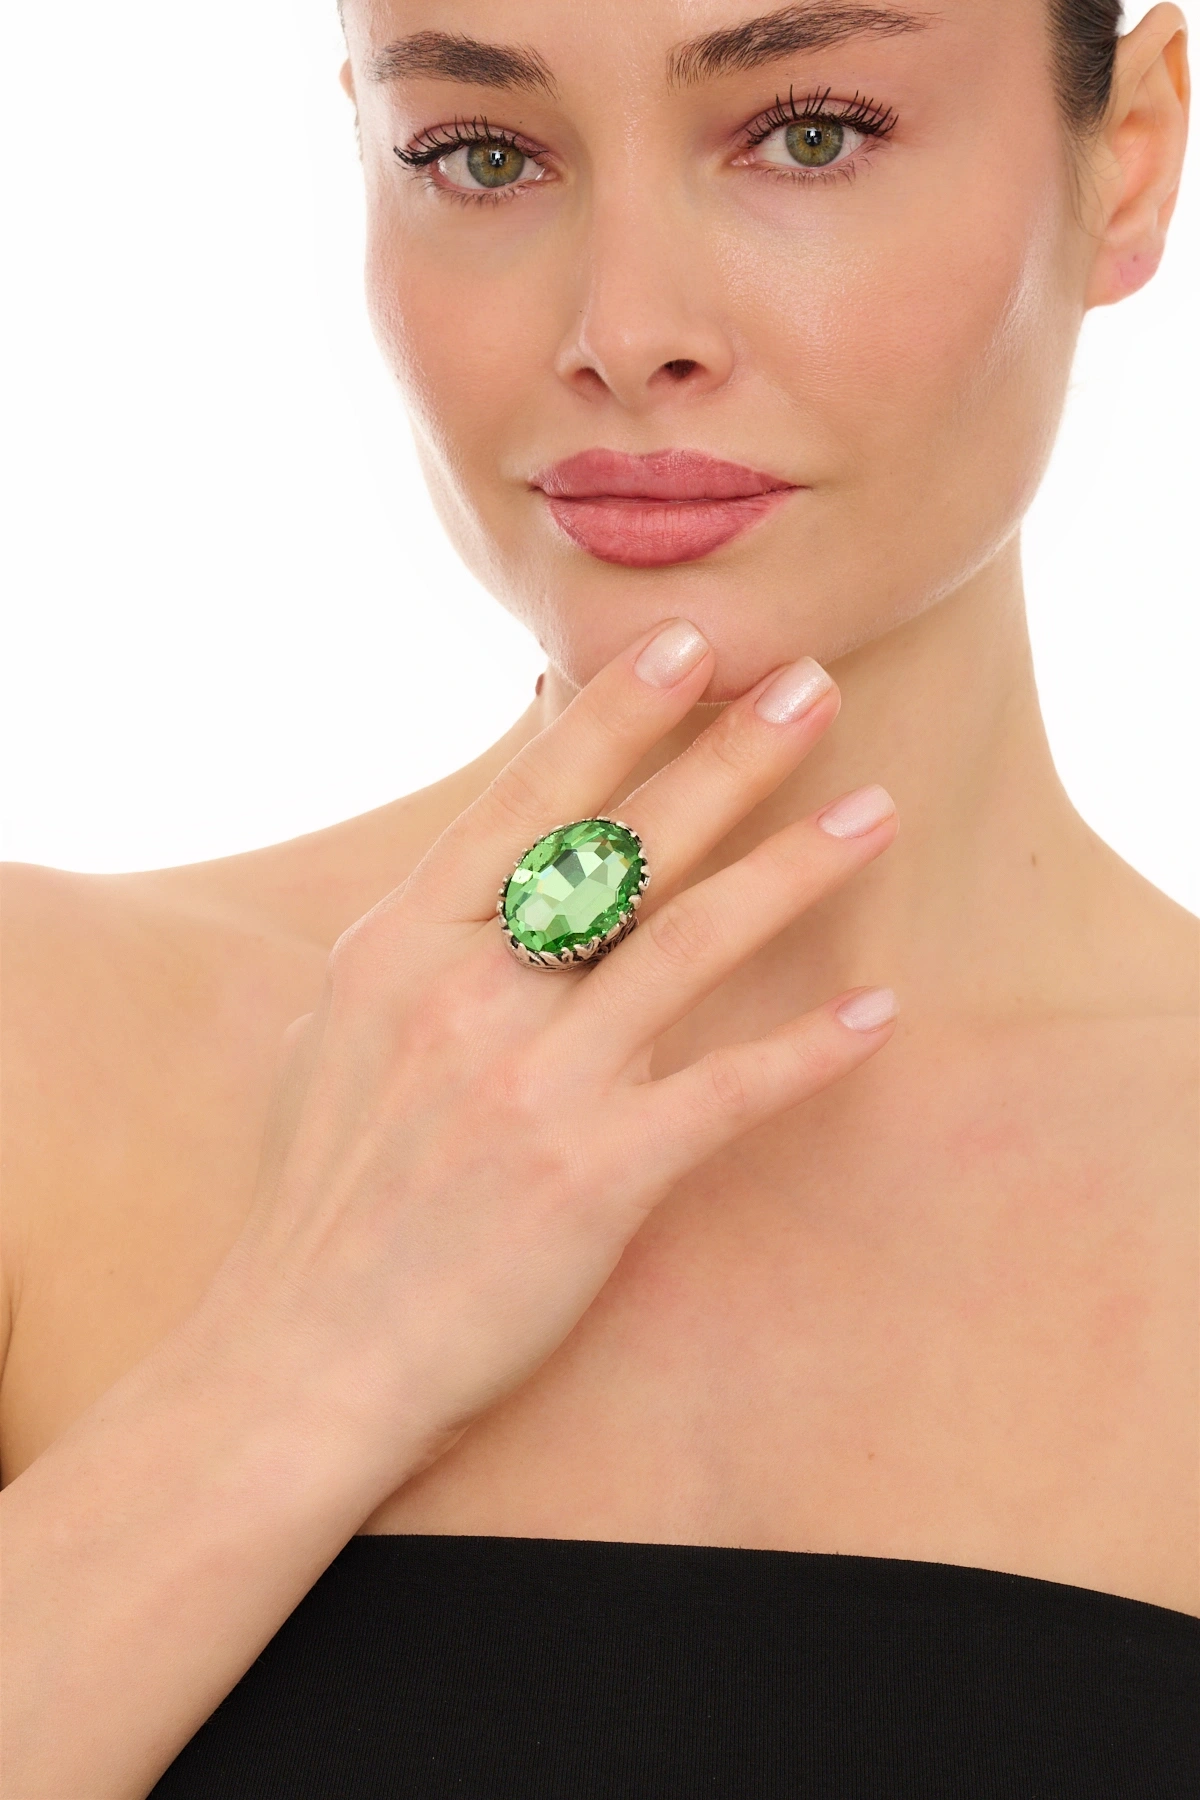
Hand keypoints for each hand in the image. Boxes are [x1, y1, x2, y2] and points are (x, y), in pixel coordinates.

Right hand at [226, 620, 898, 1490]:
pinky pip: (724, 1095)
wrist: (306, 1351)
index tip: (690, 643)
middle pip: (621, 846)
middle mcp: (467, 995)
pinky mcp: (591, 1179)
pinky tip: (880, 1015)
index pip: (526, 799)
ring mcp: (531, 1084)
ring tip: (875, 813)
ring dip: (792, 869)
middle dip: (728, 755)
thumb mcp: (347, 1027)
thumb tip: (506, 848)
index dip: (616, 715)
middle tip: (814, 684)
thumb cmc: (328, 1188)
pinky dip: (807, 1052)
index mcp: (402, 946)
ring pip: (688, 944)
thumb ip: (431, 932)